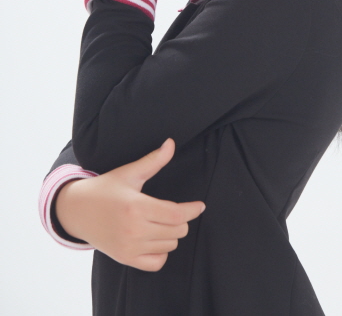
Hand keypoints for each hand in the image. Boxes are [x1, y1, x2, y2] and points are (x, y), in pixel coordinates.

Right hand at [55, 139, 205, 271]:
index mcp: (136, 207)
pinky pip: (156, 263)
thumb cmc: (105, 189)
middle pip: (177, 230)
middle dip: (181, 220)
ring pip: (169, 245)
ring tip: (160, 221)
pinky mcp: (125, 259)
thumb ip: (153, 161)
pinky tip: (155, 239)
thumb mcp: (129, 173)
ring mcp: (129, 247)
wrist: (77, 210)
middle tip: (172, 210)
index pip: (176, 214)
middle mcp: (133, 230)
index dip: (193, 210)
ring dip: (170, 234)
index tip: (199, 206)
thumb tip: (171, 143)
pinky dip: (161, 252)